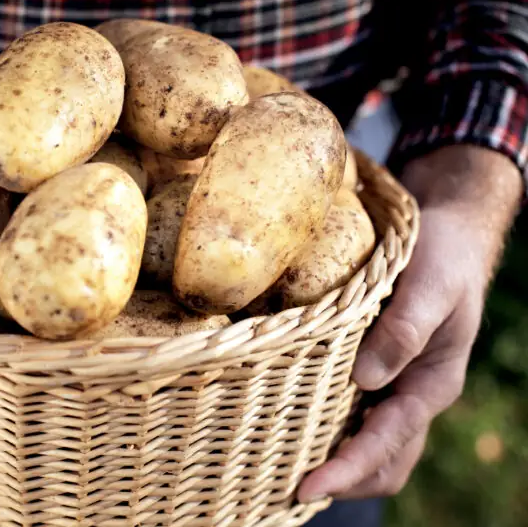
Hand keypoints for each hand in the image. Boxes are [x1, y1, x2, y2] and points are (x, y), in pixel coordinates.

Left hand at [298, 145, 522, 501]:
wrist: (446, 235)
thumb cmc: (443, 258)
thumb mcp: (432, 288)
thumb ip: (405, 332)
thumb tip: (366, 382)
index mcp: (430, 384)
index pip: (387, 443)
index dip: (348, 470)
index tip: (307, 488)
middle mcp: (409, 393)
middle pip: (379, 460)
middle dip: (339, 480)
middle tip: (282, 489)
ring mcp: (390, 383)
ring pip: (364, 441)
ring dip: (331, 459)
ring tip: (278, 469)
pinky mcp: (369, 366)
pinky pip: (349, 408)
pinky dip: (325, 425)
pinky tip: (287, 420)